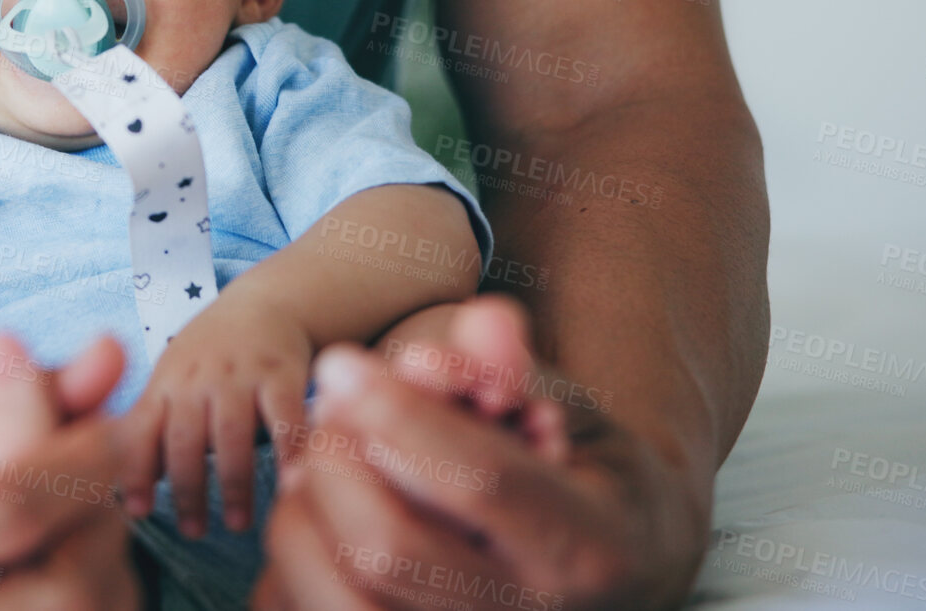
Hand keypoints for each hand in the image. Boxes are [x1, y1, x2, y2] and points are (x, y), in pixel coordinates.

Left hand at [119, 290, 310, 537]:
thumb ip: (156, 425)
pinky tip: (291, 484)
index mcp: (165, 383)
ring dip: (233, 483)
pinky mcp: (282, 373)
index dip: (135, 472)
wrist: (267, 302)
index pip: (139, 430)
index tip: (137, 512)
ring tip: (237, 524)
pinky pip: (284, 418)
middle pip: (185, 439)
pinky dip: (288, 452)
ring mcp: (241, 374)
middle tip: (192, 532)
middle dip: (186, 490)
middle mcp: (198, 378)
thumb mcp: (174, 377)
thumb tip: (133, 490)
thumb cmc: (212, 353)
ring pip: (230, 434)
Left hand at [255, 295, 709, 610]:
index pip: (479, 480)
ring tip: (323, 455)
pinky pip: (318, 609)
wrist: (623, 574)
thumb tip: (445, 341)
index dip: (399, 414)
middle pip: (388, 547)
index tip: (336, 361)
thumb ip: (515, 369)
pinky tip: (321, 507)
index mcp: (588, 548)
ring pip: (340, 594)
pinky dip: (302, 553)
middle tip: (329, 407)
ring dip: (308, 508)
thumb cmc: (588, 478)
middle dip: (339, 460)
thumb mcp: (576, 409)